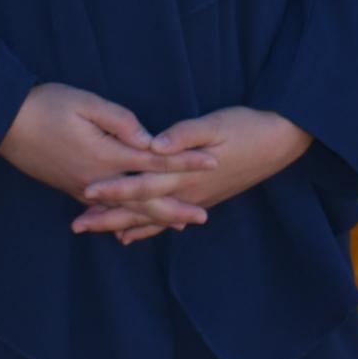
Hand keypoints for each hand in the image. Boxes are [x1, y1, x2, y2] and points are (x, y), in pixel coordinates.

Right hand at [0, 84, 217, 234]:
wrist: (4, 124)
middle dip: (176, 206)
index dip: (186, 161)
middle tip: (204, 215)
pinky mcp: (72, 189)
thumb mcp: (85, 103)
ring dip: (154, 218)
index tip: (213, 161)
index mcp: (106, 155)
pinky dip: (125, 220)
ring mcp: (84, 188)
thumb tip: (149, 139)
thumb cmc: (45, 105)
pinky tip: (133, 225)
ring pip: (127, 209)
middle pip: (145, 197)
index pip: (156, 160)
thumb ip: (120, 121)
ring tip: (179, 224)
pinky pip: (106, 211)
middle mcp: (98, 179)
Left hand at [74, 107, 311, 239]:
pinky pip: (169, 219)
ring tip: (95, 231)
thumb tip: (157, 144)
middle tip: (76, 225)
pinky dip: (148, 228)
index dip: (114, 189)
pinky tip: (131, 235)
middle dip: (108, 216)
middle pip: (141, 209)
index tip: (86, 192)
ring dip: (123, 224)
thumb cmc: (248, 126)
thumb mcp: (217, 123)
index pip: (143, 184)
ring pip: (152, 218)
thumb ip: (186, 133)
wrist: (280, 141)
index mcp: (186, 173)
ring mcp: (196, 198)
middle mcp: (188, 192)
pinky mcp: (203, 197)